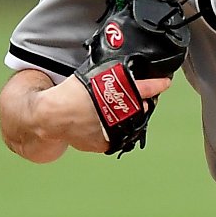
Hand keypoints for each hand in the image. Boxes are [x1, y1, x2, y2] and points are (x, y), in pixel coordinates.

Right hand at [44, 72, 172, 154]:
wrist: (50, 117)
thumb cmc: (68, 94)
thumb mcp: (89, 77)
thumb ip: (108, 76)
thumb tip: (124, 73)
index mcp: (112, 94)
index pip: (143, 88)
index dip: (157, 84)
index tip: (166, 82)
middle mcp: (116, 114)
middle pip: (139, 108)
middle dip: (142, 103)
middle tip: (142, 98)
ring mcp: (112, 131)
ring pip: (130, 123)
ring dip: (131, 116)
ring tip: (122, 110)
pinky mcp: (105, 144)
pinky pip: (116, 135)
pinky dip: (114, 129)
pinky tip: (104, 123)